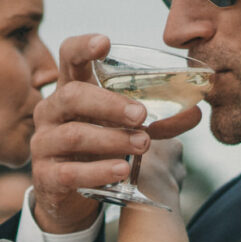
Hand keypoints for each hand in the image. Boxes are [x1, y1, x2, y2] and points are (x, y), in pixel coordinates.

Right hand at [29, 34, 201, 232]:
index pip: (68, 56)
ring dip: (112, 139)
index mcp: (71, 90)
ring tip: (142, 144)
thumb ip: (160, 120)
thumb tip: (196, 111)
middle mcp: (52, 112)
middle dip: (109, 104)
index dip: (83, 47)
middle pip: (73, 96)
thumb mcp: (126, 129)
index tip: (104, 43)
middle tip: (141, 115)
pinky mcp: (46, 176)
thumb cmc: (100, 150)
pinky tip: (120, 170)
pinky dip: (98, 170)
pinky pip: (70, 172)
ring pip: (74, 134)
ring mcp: (44, 143)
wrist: (72, 197)